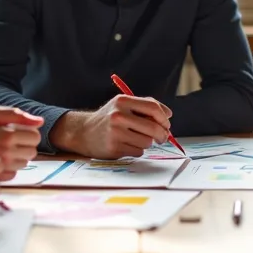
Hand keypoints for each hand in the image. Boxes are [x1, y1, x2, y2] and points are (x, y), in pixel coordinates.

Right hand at [0, 106, 42, 179]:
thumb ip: (17, 115)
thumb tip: (40, 121)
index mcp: (7, 136)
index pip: (35, 137)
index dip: (28, 134)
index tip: (17, 133)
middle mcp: (6, 154)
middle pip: (32, 152)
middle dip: (23, 146)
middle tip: (8, 142)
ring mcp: (1, 169)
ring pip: (23, 164)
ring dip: (16, 158)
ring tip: (0, 152)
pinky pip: (12, 175)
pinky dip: (7, 170)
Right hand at [52, 95, 171, 158]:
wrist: (84, 132)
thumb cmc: (109, 118)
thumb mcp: (123, 105)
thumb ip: (145, 106)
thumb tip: (168, 115)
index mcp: (122, 101)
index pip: (153, 108)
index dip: (164, 118)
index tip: (166, 124)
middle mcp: (118, 115)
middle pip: (153, 127)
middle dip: (162, 134)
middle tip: (162, 137)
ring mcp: (115, 133)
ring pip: (147, 142)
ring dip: (147, 143)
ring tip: (136, 139)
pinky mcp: (114, 148)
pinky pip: (138, 151)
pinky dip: (137, 150)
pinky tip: (126, 145)